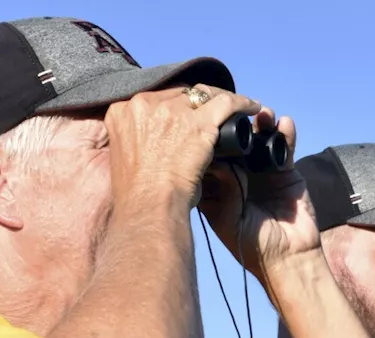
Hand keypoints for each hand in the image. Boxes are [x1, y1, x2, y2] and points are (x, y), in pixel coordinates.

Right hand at [104, 84, 261, 205]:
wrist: (149, 206)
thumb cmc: (139, 195)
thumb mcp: (126, 158)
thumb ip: (138, 141)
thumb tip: (157, 142)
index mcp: (122, 112)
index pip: (155, 97)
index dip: (174, 104)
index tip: (185, 113)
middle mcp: (145, 104)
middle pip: (179, 93)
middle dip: (196, 102)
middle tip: (211, 111)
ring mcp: (172, 111)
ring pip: (204, 94)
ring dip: (219, 99)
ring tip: (234, 106)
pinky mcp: (199, 123)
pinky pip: (227, 103)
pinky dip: (242, 103)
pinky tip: (252, 107)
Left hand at [197, 107, 320, 291]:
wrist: (289, 259)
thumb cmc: (253, 246)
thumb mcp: (228, 219)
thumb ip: (222, 191)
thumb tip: (215, 158)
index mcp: (218, 188)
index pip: (208, 155)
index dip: (205, 137)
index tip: (203, 119)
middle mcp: (238, 175)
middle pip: (233, 142)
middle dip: (234, 124)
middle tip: (234, 110)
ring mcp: (262, 172)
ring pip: (258, 140)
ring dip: (260, 124)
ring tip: (261, 113)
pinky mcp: (286, 172)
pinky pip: (283, 147)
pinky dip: (284, 133)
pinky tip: (284, 123)